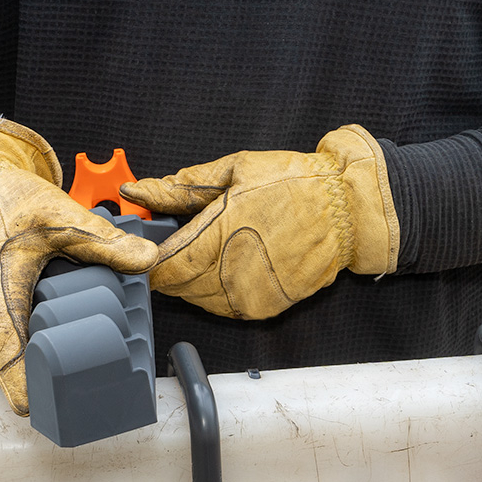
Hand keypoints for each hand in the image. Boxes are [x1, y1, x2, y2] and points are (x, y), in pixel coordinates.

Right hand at [0, 116, 157, 414]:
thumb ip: (102, 241)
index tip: (36, 407)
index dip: (18, 380)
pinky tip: (60, 370)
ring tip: (79, 385)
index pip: (0, 347)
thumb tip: (147, 259)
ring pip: (4, 370)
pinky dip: (29, 365)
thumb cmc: (2, 206)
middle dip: (42, 389)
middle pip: (5, 372)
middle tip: (85, 398)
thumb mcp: (55, 216)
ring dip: (37, 378)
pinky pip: (3, 360)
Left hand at [120, 124, 399, 319]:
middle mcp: (233, 270)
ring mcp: (249, 294)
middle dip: (168, 270)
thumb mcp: (234, 171)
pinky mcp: (263, 309)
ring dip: (190, 284)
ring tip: (207, 254)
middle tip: (175, 248)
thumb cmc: (294, 184)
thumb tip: (137, 192)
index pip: (164, 264)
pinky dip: (214, 294)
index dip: (149, 260)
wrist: (344, 212)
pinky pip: (223, 309)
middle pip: (178, 287)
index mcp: (221, 231)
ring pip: (197, 301)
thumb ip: (180, 188)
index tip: (147, 249)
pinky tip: (227, 268)